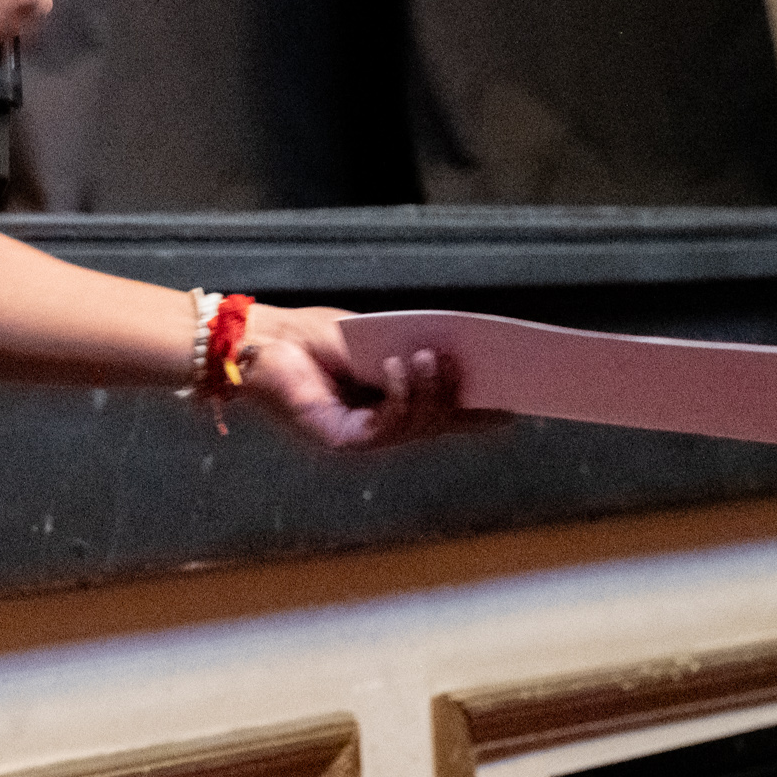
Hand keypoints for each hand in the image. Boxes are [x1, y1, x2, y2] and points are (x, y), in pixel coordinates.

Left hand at [233, 303, 511, 450]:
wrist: (261, 342)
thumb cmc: (315, 337)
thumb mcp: (378, 340)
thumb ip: (414, 352)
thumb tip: (460, 356)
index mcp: (394, 406)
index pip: (446, 416)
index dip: (479, 415)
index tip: (515, 408)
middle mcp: (382, 429)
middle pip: (437, 422)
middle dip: (462, 397)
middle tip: (487, 370)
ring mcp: (363, 439)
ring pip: (416, 425)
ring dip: (429, 390)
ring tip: (431, 356)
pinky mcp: (341, 440)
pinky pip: (384, 426)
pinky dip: (398, 395)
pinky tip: (399, 366)